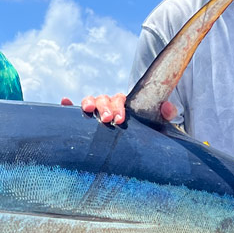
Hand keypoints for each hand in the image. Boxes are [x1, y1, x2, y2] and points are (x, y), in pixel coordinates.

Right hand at [59, 94, 176, 124]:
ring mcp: (97, 109)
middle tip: (108, 120)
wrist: (136, 133)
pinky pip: (74, 109)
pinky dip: (68, 105)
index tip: (120, 120)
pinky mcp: (85, 118)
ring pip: (90, 100)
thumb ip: (165, 113)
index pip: (120, 100)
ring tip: (88, 110)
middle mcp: (109, 103)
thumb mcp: (156, 121)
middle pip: (104, 99)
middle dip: (105, 108)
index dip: (119, 108)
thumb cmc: (143, 126)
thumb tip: (169, 109)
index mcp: (124, 102)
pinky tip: (64, 102)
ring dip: (88, 103)